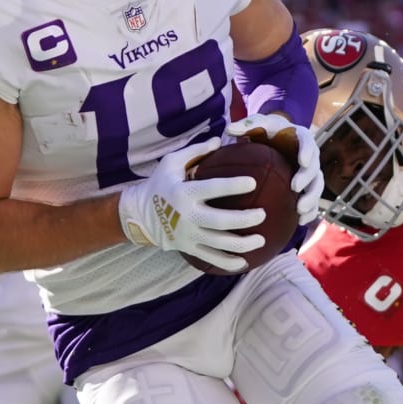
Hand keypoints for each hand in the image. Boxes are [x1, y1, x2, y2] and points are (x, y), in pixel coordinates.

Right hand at [117, 137, 265, 273]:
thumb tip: (219, 140)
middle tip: (263, 214)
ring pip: (219, 244)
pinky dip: (228, 263)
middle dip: (244, 219)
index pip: (212, 189)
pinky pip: (211, 259)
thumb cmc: (160, 184)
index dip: (233, 186)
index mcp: (184, 192)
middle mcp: (187, 216)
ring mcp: (188, 235)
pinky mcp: (189, 248)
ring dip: (242, 244)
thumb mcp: (171, 163)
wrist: (139, 215)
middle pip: (220, 221)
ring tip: (261, 240)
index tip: (253, 182)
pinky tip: (245, 263)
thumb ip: (195, 151)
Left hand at [226, 114, 322, 224]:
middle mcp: (310, 156)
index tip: (302, 162)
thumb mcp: (257, 125)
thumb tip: (229, 129)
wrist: (274, 141)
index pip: (308, 143)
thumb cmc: (265, 132)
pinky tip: (300, 222)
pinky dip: (310, 211)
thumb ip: (246, 126)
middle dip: (308, 179)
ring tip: (300, 211)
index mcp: (301, 138)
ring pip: (317, 186)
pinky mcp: (308, 186)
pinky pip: (312, 199)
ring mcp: (311, 172)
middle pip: (315, 168)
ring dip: (311, 199)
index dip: (307, 152)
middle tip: (295, 188)